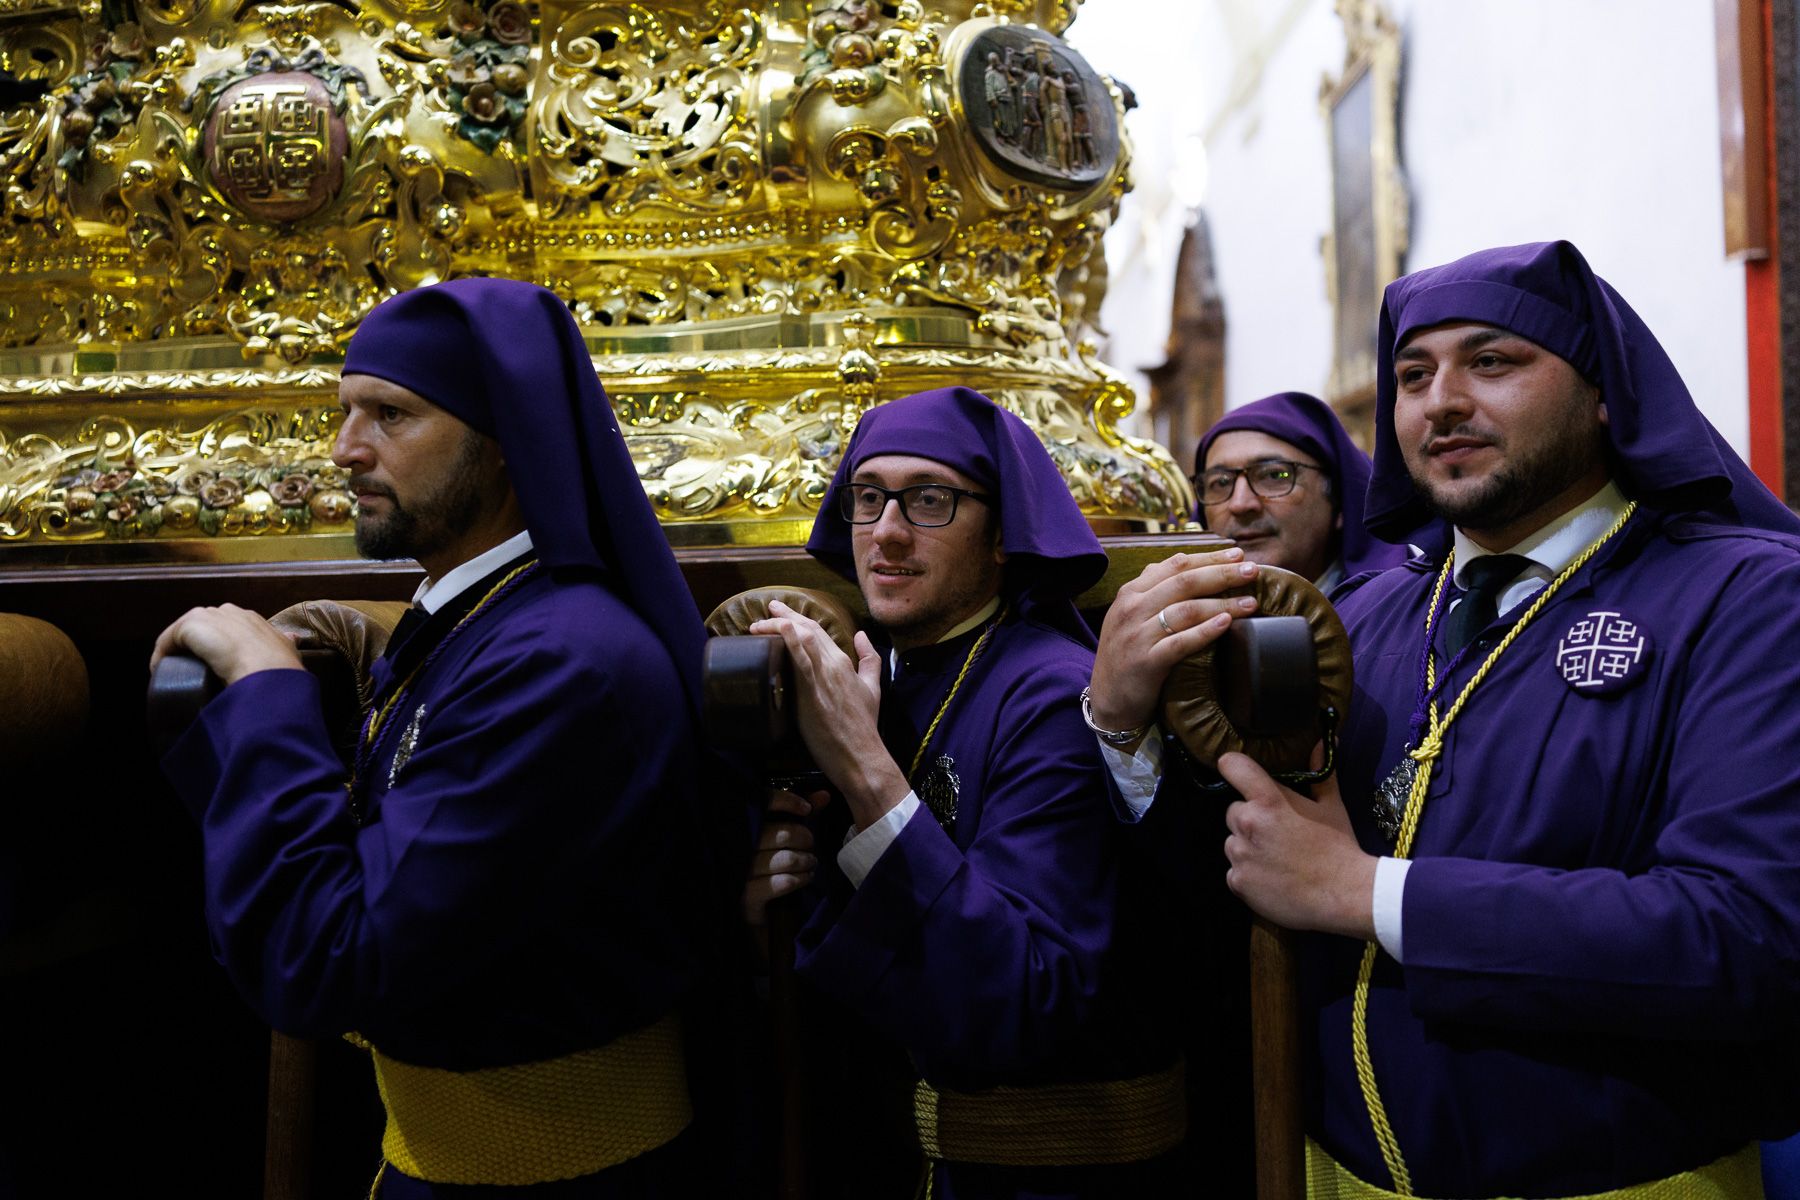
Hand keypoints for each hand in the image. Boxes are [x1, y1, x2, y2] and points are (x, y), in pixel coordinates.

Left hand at [150, 603, 304, 684]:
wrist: (267, 670)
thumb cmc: (280, 666)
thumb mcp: (289, 651)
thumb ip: (288, 643)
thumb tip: (293, 638)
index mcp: (250, 618)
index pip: (227, 627)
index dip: (218, 644)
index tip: (213, 663)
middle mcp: (229, 611)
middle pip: (204, 627)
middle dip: (197, 647)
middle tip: (194, 671)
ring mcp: (208, 615)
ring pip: (185, 633)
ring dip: (178, 651)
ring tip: (176, 673)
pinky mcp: (189, 626)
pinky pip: (167, 641)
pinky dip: (161, 656)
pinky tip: (160, 673)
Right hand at [743, 788, 829, 927]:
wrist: (747, 917)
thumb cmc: (764, 870)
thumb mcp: (780, 841)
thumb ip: (800, 817)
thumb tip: (824, 796)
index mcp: (738, 827)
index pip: (761, 802)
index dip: (787, 800)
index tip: (806, 810)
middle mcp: (734, 847)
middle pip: (780, 834)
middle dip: (804, 838)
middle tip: (810, 846)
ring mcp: (738, 874)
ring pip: (785, 859)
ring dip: (805, 861)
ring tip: (810, 863)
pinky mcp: (745, 898)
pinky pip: (782, 882)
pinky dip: (799, 879)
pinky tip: (804, 879)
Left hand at [748, 601, 909, 827]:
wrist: (861, 754)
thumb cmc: (864, 726)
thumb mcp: (873, 688)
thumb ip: (869, 659)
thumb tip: (862, 635)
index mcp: (844, 662)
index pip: (819, 631)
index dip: (800, 618)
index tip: (782, 612)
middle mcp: (833, 664)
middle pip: (807, 630)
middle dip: (785, 615)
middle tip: (769, 606)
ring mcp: (822, 677)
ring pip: (802, 639)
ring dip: (779, 625)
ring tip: (759, 622)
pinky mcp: (812, 692)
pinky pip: (800, 661)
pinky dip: (792, 642)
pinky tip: (782, 630)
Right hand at [1089, 548, 1260, 736]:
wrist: (1107, 700)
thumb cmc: (1127, 656)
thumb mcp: (1130, 616)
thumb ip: (1153, 589)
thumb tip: (1183, 561)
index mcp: (1131, 592)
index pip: (1175, 564)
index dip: (1209, 557)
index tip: (1238, 555)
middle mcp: (1132, 608)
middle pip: (1184, 582)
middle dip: (1222, 574)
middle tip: (1253, 571)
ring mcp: (1137, 635)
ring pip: (1186, 610)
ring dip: (1223, 603)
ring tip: (1251, 603)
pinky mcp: (1146, 662)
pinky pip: (1180, 642)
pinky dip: (1205, 631)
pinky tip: (1227, 624)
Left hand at [1220, 748, 1376, 938]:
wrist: (1346, 895)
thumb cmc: (1339, 848)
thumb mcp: (1332, 806)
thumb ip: (1322, 773)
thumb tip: (1326, 741)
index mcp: (1268, 800)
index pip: (1233, 767)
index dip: (1233, 766)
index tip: (1236, 770)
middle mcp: (1247, 823)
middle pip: (1234, 812)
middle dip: (1251, 819)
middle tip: (1278, 834)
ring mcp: (1240, 854)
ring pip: (1233, 843)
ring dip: (1248, 848)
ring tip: (1278, 860)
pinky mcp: (1237, 881)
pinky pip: (1235, 872)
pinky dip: (1249, 875)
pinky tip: (1273, 879)